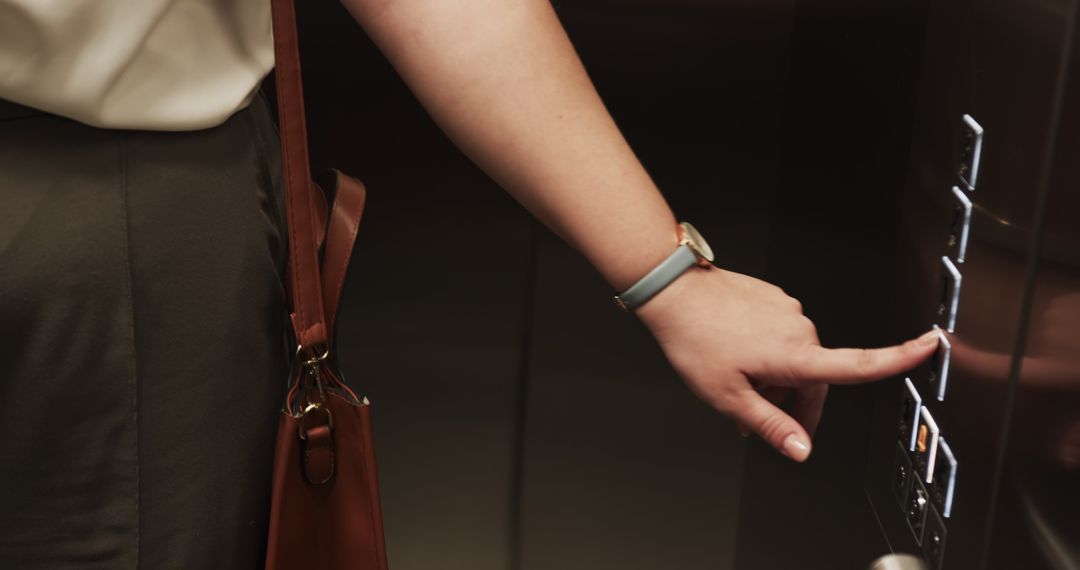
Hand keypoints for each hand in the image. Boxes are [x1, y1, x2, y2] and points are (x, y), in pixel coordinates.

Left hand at [635, 266, 939, 461]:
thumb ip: (769, 425)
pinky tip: (736, 360)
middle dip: (793, 405)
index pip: (859, 364)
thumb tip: (800, 450)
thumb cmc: (696, 339)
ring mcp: (786, 311)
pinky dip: (766, 355)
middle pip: (815, 378)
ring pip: (794, 359)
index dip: (899, 359)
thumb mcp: (728, 396)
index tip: (930, 347)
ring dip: (775, 380)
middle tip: (756, 425)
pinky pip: (779, 337)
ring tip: (735, 388)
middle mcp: (799, 328)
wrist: (674, 291)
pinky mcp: (772, 300)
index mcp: (795, 355)